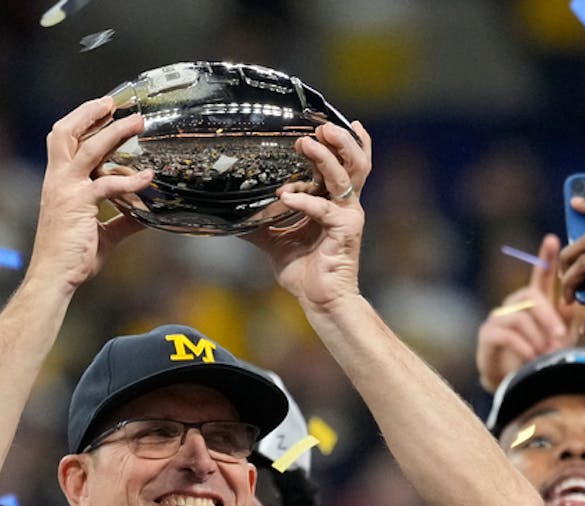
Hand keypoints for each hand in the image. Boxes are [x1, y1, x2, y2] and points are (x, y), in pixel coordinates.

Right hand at [27, 96, 149, 289]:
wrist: (55, 276)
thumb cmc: (73, 256)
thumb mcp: (102, 234)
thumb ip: (122, 220)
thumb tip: (145, 215)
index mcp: (58, 182)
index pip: (63, 140)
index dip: (81, 120)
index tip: (103, 109)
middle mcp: (58, 179)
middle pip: (65, 132)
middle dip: (89, 113)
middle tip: (113, 103)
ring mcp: (66, 189)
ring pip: (89, 148)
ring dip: (115, 132)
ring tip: (137, 123)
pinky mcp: (79, 203)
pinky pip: (107, 183)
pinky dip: (130, 179)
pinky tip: (148, 178)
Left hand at [244, 121, 371, 312]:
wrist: (321, 302)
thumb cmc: (305, 273)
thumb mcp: (274, 243)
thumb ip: (259, 225)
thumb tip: (231, 216)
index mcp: (332, 202)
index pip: (340, 164)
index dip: (332, 144)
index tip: (313, 127)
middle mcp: (344, 204)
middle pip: (353, 161)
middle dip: (339, 140)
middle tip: (318, 125)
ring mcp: (348, 216)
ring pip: (346, 177)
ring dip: (327, 158)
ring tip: (308, 142)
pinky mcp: (346, 231)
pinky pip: (325, 209)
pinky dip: (305, 200)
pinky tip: (286, 196)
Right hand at [476, 235, 584, 391]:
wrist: (517, 384)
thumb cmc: (542, 358)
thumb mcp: (562, 337)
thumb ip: (570, 319)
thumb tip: (578, 300)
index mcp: (534, 301)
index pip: (541, 275)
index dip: (546, 257)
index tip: (553, 239)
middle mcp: (514, 304)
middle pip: (532, 296)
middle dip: (549, 316)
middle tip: (561, 335)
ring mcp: (499, 318)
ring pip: (520, 316)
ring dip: (538, 335)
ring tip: (547, 352)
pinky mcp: (487, 334)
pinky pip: (507, 334)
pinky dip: (523, 346)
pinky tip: (533, 357)